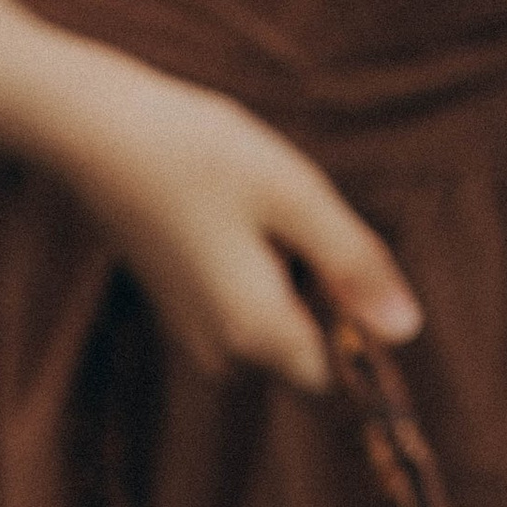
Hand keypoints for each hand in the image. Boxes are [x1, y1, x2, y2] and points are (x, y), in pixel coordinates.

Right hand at [51, 51, 421, 392]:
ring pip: (274, 324)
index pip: (337, 371)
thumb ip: (354, 266)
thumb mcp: (295, 196)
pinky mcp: (180, 314)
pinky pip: (242, 309)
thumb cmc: (198, 154)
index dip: (354, 320)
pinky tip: (223, 214)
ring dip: (283, 274)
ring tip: (248, 210)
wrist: (97, 135)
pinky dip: (251, 266)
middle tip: (281, 214)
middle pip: (306, 347)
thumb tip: (408, 331)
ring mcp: (195, 338)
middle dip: (315, 289)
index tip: (333, 249)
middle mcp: (223, 355)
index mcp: (257, 334)